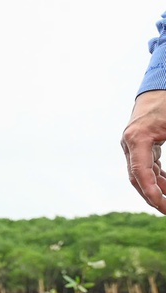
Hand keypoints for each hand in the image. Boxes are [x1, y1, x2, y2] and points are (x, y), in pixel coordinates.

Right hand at [123, 90, 165, 211]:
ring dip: (156, 188)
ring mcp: (133, 144)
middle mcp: (130, 143)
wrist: (161, 85)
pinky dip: (158, 178)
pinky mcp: (140, 143)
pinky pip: (146, 166)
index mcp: (137, 138)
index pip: (140, 173)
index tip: (163, 207)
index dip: (151, 193)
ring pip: (141, 174)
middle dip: (152, 197)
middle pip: (137, 178)